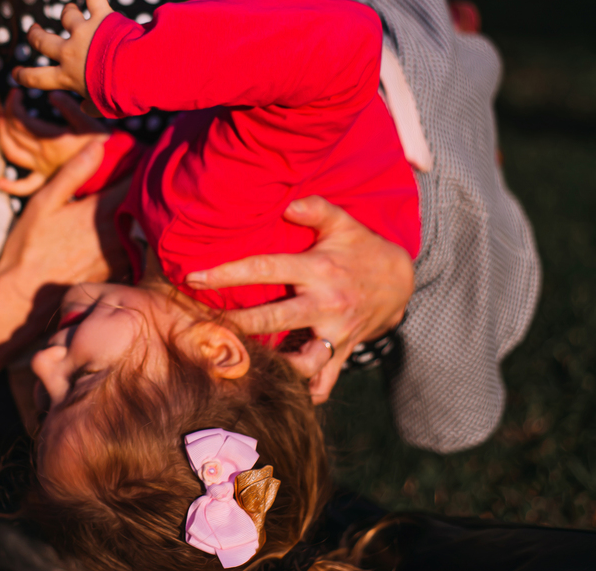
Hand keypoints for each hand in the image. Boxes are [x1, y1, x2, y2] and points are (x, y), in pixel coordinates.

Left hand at [0, 88, 108, 196]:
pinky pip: (24, 187)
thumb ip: (69, 106)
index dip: (13, 103)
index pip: (20, 119)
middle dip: (7, 114)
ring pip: (12, 154)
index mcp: (50, 139)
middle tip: (11, 102)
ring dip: (3, 138)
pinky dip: (9, 186)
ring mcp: (42, 170)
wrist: (113, 171)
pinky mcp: (46, 181)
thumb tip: (51, 95)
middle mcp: (42, 156)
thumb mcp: (89, 121)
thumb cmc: (104, 145)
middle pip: (13, 133)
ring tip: (2, 124)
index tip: (16, 91)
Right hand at [0, 136, 129, 404]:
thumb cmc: (29, 247)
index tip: (137, 153)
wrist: (25, 296)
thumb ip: (73, 173)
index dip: (138, 162)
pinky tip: (112, 230)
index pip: (135, 178)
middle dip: (137, 186)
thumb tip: (99, 143)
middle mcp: (119, 233)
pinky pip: (133, 244)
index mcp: (102, 211)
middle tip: (133, 172)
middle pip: (139, 200)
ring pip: (137, 222)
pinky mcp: (119, 271)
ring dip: (133, 210)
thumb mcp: (43, 203)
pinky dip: (129, 233)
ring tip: (124, 199)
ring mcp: (122, 255)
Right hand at [12, 0, 111, 110]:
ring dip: (67, 11)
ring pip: (67, 16)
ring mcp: (83, 31)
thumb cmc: (121, 93)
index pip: (38, 78)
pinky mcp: (101, 16)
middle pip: (43, 41)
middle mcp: (70, 52)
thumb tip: (84, 106)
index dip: (23, 75)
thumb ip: (91, 107)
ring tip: (69, 8)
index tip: (16, 73)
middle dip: (36, 35)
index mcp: (67, 76)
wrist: (136, 71)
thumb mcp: (103, 107)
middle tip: (34, 31)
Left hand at [185, 196, 413, 404]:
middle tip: (202, 327)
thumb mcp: (343, 223)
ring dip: (269, 366)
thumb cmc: (361, 248)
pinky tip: (275, 390)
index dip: (227, 273)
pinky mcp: (343, 352)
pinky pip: (324, 381)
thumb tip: (287, 204)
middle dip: (236, 324)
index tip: (193, 278)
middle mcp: (326, 304)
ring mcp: (336, 333)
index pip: (265, 268)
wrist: (402, 282)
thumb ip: (316, 209)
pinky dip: (304, 390)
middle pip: (273, 318)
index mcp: (319, 269)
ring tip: (236, 364)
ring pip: (300, 361)